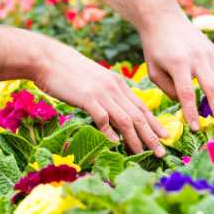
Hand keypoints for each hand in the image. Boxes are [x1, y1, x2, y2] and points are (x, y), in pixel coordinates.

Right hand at [33, 38, 167, 156]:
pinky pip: (103, 118)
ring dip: (135, 139)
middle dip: (151, 136)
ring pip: (125, 119)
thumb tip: (115, 113)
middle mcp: (114, 88)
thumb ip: (108, 94)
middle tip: (161, 153)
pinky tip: (115, 143)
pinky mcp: (87, 98)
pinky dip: (110, 132)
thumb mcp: (96, 80)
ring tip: (141, 154)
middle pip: (138, 116)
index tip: (165, 137)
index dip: (155, 124)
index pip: (142, 107)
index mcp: (118, 84)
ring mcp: (102, 93)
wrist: (49, 59)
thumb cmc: (69, 72)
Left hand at [139, 11, 213, 131]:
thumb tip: (184, 104)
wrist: (163, 18)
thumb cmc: (155, 47)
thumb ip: (168, 89)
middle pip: (212, 88)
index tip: (196, 128)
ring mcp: (209, 54)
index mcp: (179, 63)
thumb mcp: (153, 70)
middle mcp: (197, 58)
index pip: (187, 93)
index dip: (192, 112)